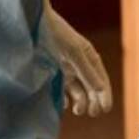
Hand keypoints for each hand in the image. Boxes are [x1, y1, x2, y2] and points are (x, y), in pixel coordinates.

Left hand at [42, 0, 112, 116]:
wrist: (31, 24)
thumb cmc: (55, 34)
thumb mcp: (74, 52)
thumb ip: (87, 71)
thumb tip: (101, 89)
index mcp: (88, 56)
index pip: (100, 78)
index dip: (104, 93)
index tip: (106, 109)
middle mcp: (78, 64)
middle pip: (90, 86)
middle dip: (94, 100)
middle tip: (93, 113)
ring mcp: (64, 69)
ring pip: (76, 90)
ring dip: (80, 101)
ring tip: (78, 110)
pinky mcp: (50, 73)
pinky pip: (60, 90)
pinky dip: (62, 99)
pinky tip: (63, 105)